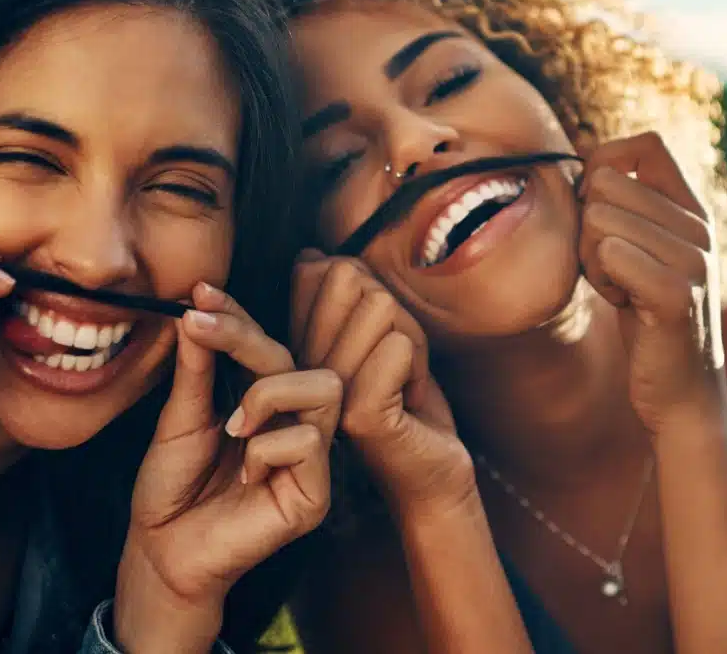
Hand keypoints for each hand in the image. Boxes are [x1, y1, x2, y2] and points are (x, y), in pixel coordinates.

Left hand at [114, 282, 339, 651]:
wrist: (161, 551)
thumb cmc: (171, 488)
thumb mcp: (179, 417)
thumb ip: (197, 368)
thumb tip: (196, 310)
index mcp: (266, 401)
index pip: (267, 345)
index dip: (239, 316)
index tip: (200, 293)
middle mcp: (295, 423)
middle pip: (299, 358)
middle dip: (248, 338)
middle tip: (200, 330)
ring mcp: (311, 458)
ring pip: (324, 388)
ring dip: (268, 395)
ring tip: (232, 427)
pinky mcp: (316, 494)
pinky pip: (311, 442)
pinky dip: (269, 449)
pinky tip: (245, 473)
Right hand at [291, 252, 472, 514]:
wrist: (431, 470)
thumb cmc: (406, 400)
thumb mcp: (374, 335)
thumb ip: (346, 295)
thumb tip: (313, 255)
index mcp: (295, 345)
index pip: (315, 268)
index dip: (362, 287)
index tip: (372, 337)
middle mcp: (299, 368)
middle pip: (349, 277)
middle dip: (391, 309)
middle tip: (394, 359)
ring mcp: (324, 391)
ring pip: (380, 306)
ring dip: (410, 338)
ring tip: (402, 379)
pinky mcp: (357, 414)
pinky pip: (396, 345)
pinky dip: (418, 363)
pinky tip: (409, 398)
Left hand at [576, 132, 725, 432]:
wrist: (682, 392)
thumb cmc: (647, 318)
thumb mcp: (639, 251)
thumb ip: (624, 207)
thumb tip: (584, 160)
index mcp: (693, 210)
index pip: (646, 144)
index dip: (605, 164)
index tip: (597, 210)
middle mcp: (699, 228)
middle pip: (606, 183)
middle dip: (589, 227)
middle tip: (612, 268)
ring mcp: (693, 260)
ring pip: (599, 219)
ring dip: (593, 259)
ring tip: (621, 288)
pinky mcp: (677, 295)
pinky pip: (610, 253)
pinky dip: (602, 280)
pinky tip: (624, 304)